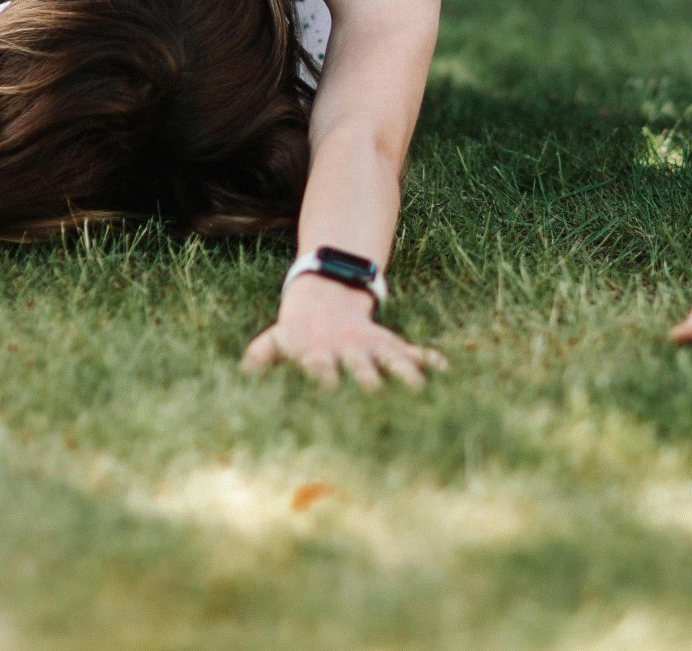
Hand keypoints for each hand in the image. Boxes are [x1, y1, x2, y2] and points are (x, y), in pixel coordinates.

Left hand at [242, 274, 445, 389]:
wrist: (325, 293)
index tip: (327, 391)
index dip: (323, 377)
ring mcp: (372, 346)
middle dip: (369, 382)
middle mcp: (348, 349)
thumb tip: (244, 373)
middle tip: (377, 398)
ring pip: (392, 359)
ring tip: (420, 391)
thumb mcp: (276, 339)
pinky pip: (413, 352)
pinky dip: (430, 360)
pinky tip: (447, 371)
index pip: (320, 366)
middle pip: (361, 367)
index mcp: (318, 351)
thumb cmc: (296, 332)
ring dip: (405, 374)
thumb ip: (261, 356)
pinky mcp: (389, 344)